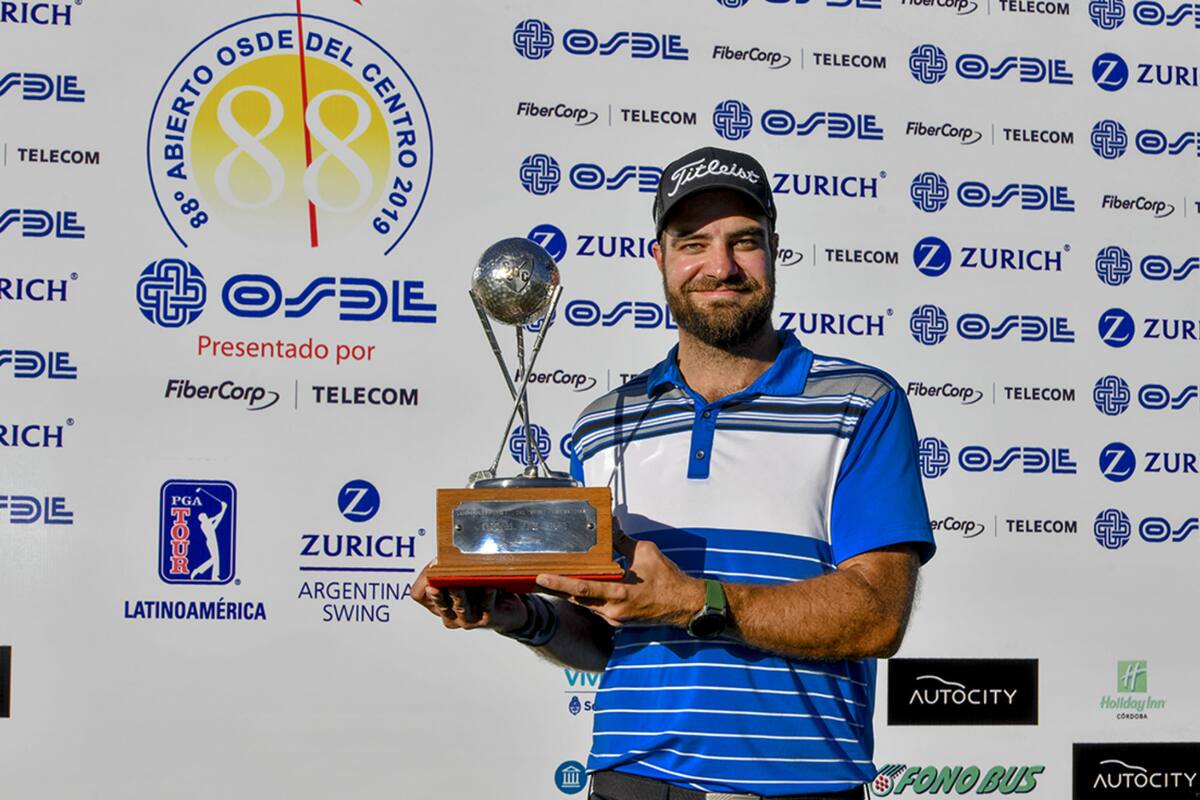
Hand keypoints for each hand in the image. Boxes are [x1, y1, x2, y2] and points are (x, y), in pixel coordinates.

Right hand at [410, 561, 527, 632]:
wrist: (507, 611)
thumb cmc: (480, 593)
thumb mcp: (460, 579)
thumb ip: (447, 571)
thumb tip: (439, 559)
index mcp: (440, 605)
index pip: (420, 596)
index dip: (423, 583)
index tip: (429, 571)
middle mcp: (452, 615)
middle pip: (440, 604)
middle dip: (438, 594)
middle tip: (434, 585)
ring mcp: (469, 619)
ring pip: (461, 607)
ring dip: (459, 595)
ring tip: (458, 585)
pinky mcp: (487, 619)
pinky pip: (486, 608)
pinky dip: (487, 597)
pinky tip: (489, 588)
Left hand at [535, 529, 703, 627]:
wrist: (684, 604)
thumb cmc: (667, 579)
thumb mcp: (644, 552)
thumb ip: (622, 540)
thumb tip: (609, 524)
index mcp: (620, 593)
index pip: (583, 588)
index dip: (561, 583)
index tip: (542, 577)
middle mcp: (614, 610)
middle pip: (577, 599)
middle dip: (556, 589)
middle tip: (536, 579)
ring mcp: (615, 618)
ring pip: (585, 605)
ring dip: (569, 594)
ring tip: (550, 581)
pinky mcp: (618, 620)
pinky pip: (595, 608)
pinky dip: (584, 598)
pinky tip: (574, 588)